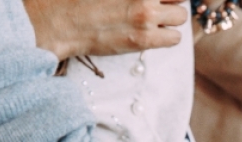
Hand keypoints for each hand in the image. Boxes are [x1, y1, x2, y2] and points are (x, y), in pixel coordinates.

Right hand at [24, 0, 188, 60]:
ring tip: (155, 22)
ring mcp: (145, 15)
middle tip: (158, 8)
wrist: (61, 22)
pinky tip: (153, 35)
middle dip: (170, 2)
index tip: (160, 0)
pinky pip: (175, 38)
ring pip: (181, 17)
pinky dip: (168, 37)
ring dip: (171, 20)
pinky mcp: (144, 39)